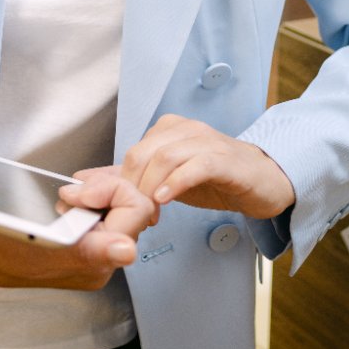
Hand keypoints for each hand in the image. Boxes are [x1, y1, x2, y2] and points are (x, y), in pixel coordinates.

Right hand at [0, 175, 158, 292]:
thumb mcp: (31, 241)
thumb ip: (87, 249)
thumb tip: (127, 251)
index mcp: (94, 264)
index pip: (136, 212)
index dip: (111, 190)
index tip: (77, 189)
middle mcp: (99, 261)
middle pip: (133, 207)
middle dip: (106, 187)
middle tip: (72, 187)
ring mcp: (92, 251)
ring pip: (121, 205)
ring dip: (99, 189)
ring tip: (70, 191)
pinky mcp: (83, 241)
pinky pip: (108, 209)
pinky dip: (94, 193)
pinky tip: (73, 192)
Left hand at [61, 116, 294, 220]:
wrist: (265, 181)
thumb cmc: (216, 180)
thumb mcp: (168, 180)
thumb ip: (131, 180)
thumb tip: (84, 180)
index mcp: (168, 130)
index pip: (131, 153)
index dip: (118, 186)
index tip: (116, 213)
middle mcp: (185, 130)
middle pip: (142, 153)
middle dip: (131, 189)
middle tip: (132, 218)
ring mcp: (206, 142)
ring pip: (164, 157)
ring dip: (150, 190)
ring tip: (149, 215)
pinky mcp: (225, 159)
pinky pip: (195, 165)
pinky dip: (175, 182)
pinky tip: (164, 200)